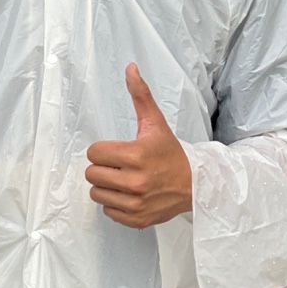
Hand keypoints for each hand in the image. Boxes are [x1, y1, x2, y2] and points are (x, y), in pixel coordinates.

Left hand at [84, 64, 192, 228]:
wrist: (195, 185)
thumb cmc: (171, 153)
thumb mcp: (155, 123)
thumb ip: (140, 95)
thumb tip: (130, 68)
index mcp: (136, 155)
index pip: (94, 153)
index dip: (102, 150)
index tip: (117, 151)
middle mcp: (135, 182)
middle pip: (92, 174)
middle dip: (102, 168)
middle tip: (119, 166)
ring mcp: (136, 203)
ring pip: (97, 194)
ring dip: (106, 187)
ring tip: (124, 180)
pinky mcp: (137, 219)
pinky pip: (108, 212)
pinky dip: (115, 204)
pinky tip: (129, 195)